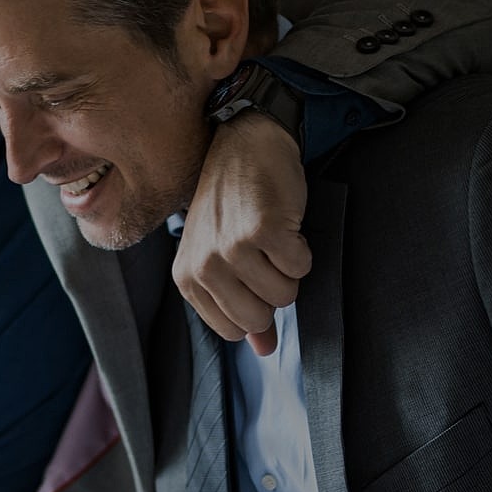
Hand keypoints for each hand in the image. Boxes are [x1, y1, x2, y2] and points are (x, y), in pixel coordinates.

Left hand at [174, 111, 311, 355]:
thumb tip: (264, 349)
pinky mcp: (264, 231)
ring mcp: (232, 248)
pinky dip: (303, 246)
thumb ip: (240, 306)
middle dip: (274, 290)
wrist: (245, 142)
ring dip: (290, 267)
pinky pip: (302, 266)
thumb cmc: (233, 201)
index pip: (232, 330)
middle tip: (265, 253)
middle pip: (260, 318)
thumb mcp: (222, 256)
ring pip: (285, 295)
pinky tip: (284, 220)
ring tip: (272, 234)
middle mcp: (204, 266)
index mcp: (188, 278)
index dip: (254, 306)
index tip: (250, 273)